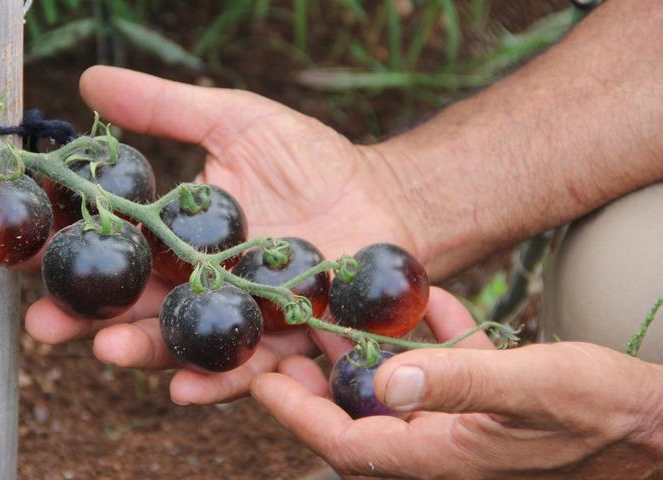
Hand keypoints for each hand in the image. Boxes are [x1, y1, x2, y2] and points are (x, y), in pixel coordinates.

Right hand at [23, 66, 415, 404]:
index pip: (117, 252)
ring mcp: (240, 319)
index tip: (27, 258)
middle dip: (89, 318)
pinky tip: (185, 389)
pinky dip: (218, 381)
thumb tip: (89, 82)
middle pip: (137, 307)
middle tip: (46, 324)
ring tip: (108, 350)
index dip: (72, 257)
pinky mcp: (284, 343)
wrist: (386, 196)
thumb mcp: (236, 120)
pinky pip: (248, 369)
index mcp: (180, 241)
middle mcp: (201, 286)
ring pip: (182, 343)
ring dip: (143, 350)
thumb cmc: (312, 160)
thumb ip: (166, 108)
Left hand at [252, 288, 662, 478]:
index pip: (345, 442)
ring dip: (367, 354)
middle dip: (319, 383)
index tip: (262, 379)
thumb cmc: (605, 414)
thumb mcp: (532, 388)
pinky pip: (440, 372)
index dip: (297, 413)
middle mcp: (442, 447)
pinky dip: (427, 340)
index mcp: (439, 456)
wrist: (658, 426)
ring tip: (337, 313)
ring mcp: (463, 427)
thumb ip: (459, 381)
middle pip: (358, 418)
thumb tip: (385, 380)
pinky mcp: (487, 405)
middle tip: (288, 342)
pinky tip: (423, 304)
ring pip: (395, 392)